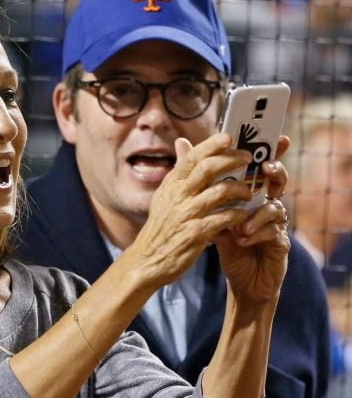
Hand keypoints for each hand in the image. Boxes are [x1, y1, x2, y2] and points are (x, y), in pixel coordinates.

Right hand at [126, 133, 254, 288]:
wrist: (149, 260)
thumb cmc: (162, 227)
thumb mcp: (165, 195)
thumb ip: (179, 170)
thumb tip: (182, 142)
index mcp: (171, 184)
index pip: (192, 157)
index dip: (212, 144)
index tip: (229, 137)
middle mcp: (178, 196)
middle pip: (208, 168)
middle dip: (232, 160)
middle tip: (248, 159)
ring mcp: (187, 214)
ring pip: (220, 191)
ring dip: (240, 189)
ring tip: (248, 192)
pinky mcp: (196, 234)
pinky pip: (224, 218)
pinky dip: (238, 214)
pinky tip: (243, 215)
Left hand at [213, 135, 290, 302]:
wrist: (241, 279)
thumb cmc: (227, 242)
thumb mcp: (209, 212)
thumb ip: (197, 179)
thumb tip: (181, 144)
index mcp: (252, 194)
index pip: (260, 168)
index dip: (269, 153)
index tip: (268, 142)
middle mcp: (267, 204)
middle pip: (277, 181)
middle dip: (274, 173)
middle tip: (265, 170)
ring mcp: (276, 224)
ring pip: (275, 208)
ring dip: (257, 214)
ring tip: (239, 226)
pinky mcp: (280, 244)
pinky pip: (274, 233)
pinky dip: (256, 234)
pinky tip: (242, 239)